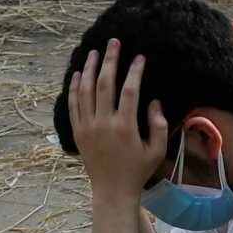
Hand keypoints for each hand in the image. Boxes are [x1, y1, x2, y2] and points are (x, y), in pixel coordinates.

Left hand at [66, 41, 168, 196]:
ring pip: (86, 91)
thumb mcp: (157, 150)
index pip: (129, 91)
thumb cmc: (138, 170)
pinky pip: (73, 105)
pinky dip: (74, 88)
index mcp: (124, 127)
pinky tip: (79, 74)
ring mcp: (87, 127)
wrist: (112, 190)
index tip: (140, 57)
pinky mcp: (78, 132)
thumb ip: (159, 124)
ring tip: (95, 52)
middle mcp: (103, 124)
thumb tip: (152, 101)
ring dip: (90, 69)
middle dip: (110, 60)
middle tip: (114, 42)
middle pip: (105, 84)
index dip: (134, 71)